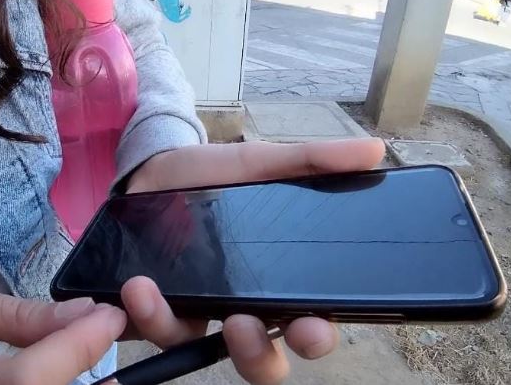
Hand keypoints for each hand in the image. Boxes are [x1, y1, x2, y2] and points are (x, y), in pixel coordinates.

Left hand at [124, 138, 385, 383]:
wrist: (152, 165)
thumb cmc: (214, 175)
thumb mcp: (260, 164)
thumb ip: (311, 163)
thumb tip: (375, 152)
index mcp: (275, 281)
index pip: (307, 323)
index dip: (314, 335)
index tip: (312, 327)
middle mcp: (238, 305)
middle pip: (259, 358)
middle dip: (256, 355)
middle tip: (244, 325)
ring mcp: (193, 310)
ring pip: (195, 349)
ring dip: (175, 329)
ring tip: (152, 291)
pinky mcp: (151, 308)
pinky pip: (148, 328)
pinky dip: (141, 314)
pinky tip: (135, 289)